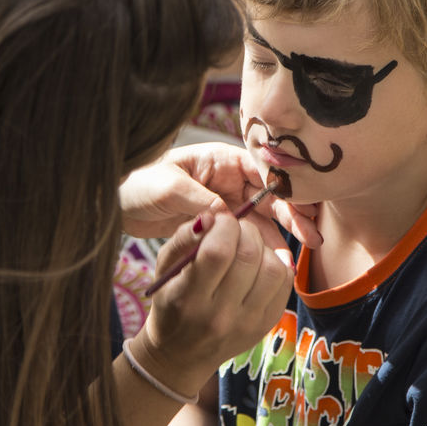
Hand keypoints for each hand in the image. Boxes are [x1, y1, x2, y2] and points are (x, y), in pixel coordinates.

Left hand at [120, 142, 319, 246]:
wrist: (113, 202)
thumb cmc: (138, 183)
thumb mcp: (169, 188)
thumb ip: (201, 201)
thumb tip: (229, 219)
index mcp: (221, 160)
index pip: (263, 171)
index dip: (287, 189)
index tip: (304, 209)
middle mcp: (227, 179)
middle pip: (269, 197)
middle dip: (292, 215)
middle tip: (313, 237)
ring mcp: (223, 202)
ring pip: (259, 220)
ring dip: (278, 237)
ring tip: (293, 260)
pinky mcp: (216, 226)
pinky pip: (243, 237)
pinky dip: (257, 250)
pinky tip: (271, 265)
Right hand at [127, 208, 291, 397]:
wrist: (181, 354)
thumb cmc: (170, 302)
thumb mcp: (164, 269)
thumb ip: (183, 238)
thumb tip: (211, 216)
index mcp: (189, 299)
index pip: (217, 252)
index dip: (224, 225)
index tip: (220, 221)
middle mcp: (220, 316)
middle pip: (249, 256)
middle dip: (245, 230)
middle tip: (235, 229)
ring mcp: (248, 324)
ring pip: (273, 269)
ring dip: (263, 247)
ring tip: (247, 247)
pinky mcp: (266, 325)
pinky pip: (284, 283)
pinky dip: (276, 264)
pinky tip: (258, 263)